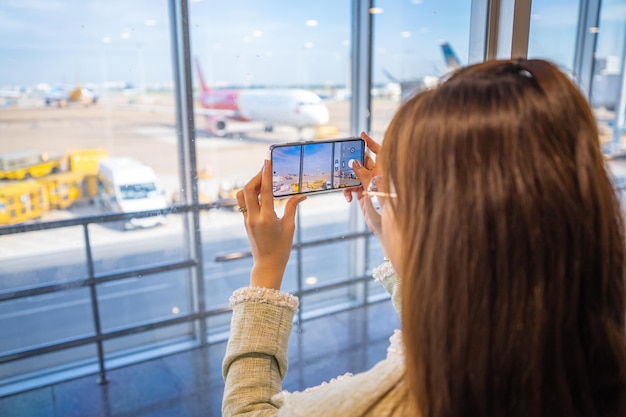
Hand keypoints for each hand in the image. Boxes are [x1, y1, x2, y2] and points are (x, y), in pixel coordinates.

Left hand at [236, 160, 306, 289]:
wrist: (267, 264)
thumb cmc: (281, 248)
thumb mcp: (289, 227)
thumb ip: (292, 207)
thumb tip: (302, 195)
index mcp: (266, 218)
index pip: (264, 191)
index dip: (265, 175)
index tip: (267, 162)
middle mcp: (253, 218)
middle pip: (248, 189)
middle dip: (256, 176)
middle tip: (266, 169)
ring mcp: (247, 220)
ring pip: (242, 195)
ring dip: (250, 184)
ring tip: (262, 180)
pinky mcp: (245, 221)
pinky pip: (243, 203)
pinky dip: (250, 193)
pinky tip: (259, 191)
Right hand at [343, 131, 382, 235]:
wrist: (386, 226)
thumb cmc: (387, 206)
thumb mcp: (373, 186)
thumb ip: (363, 174)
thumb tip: (354, 163)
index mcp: (385, 170)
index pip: (378, 151)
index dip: (370, 142)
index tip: (362, 135)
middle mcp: (378, 175)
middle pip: (364, 162)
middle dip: (353, 163)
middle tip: (344, 163)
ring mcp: (371, 185)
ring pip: (356, 175)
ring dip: (348, 180)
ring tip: (346, 188)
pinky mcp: (364, 194)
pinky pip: (353, 188)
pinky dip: (349, 191)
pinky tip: (348, 198)